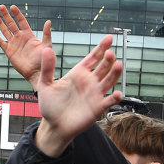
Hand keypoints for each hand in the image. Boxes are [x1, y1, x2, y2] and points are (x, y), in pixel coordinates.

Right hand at [0, 5, 52, 90]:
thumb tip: (48, 21)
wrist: (37, 72)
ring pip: (5, 31)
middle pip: (11, 24)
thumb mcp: (46, 45)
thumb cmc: (43, 59)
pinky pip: (2, 43)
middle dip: (6, 15)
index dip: (17, 14)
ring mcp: (14, 44)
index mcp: (29, 35)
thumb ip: (46, 33)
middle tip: (1, 6)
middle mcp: (20, 38)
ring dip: (0, 24)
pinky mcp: (9, 52)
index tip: (12, 7)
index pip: (21, 21)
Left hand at [33, 36, 123, 156]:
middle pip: (103, 67)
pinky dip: (114, 98)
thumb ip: (47, 68)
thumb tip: (46, 49)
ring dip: (114, 73)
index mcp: (78, 73)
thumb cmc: (50, 105)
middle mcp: (89, 82)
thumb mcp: (45, 85)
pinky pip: (109, 101)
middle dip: (108, 59)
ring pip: (109, 81)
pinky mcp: (97, 107)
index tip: (109, 38)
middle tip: (110, 53)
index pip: (93, 57)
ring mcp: (95, 94)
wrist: (54, 126)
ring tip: (118, 65)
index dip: (101, 47)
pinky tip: (117, 94)